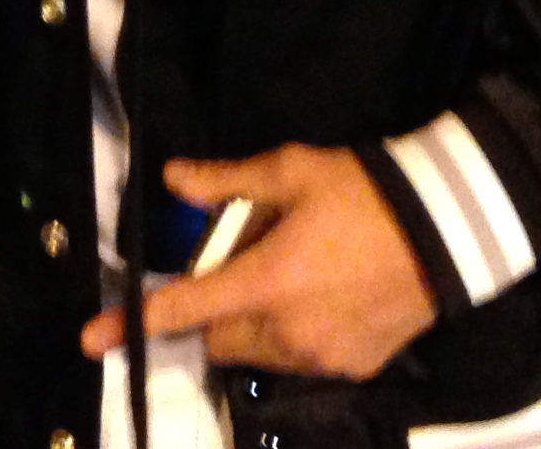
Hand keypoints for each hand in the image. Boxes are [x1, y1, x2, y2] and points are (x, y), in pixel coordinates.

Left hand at [77, 147, 435, 382]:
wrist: (450, 230)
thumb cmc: (363, 192)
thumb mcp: (291, 171)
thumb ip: (227, 181)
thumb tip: (172, 178)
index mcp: (267, 282)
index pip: (185, 309)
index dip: (133, 324)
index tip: (91, 340)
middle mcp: (287, 331)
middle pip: (219, 338)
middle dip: (216, 312)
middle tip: (246, 268)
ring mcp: (322, 357)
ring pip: (257, 354)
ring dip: (254, 327)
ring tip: (291, 279)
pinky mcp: (353, 369)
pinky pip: (300, 361)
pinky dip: (294, 338)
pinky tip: (323, 300)